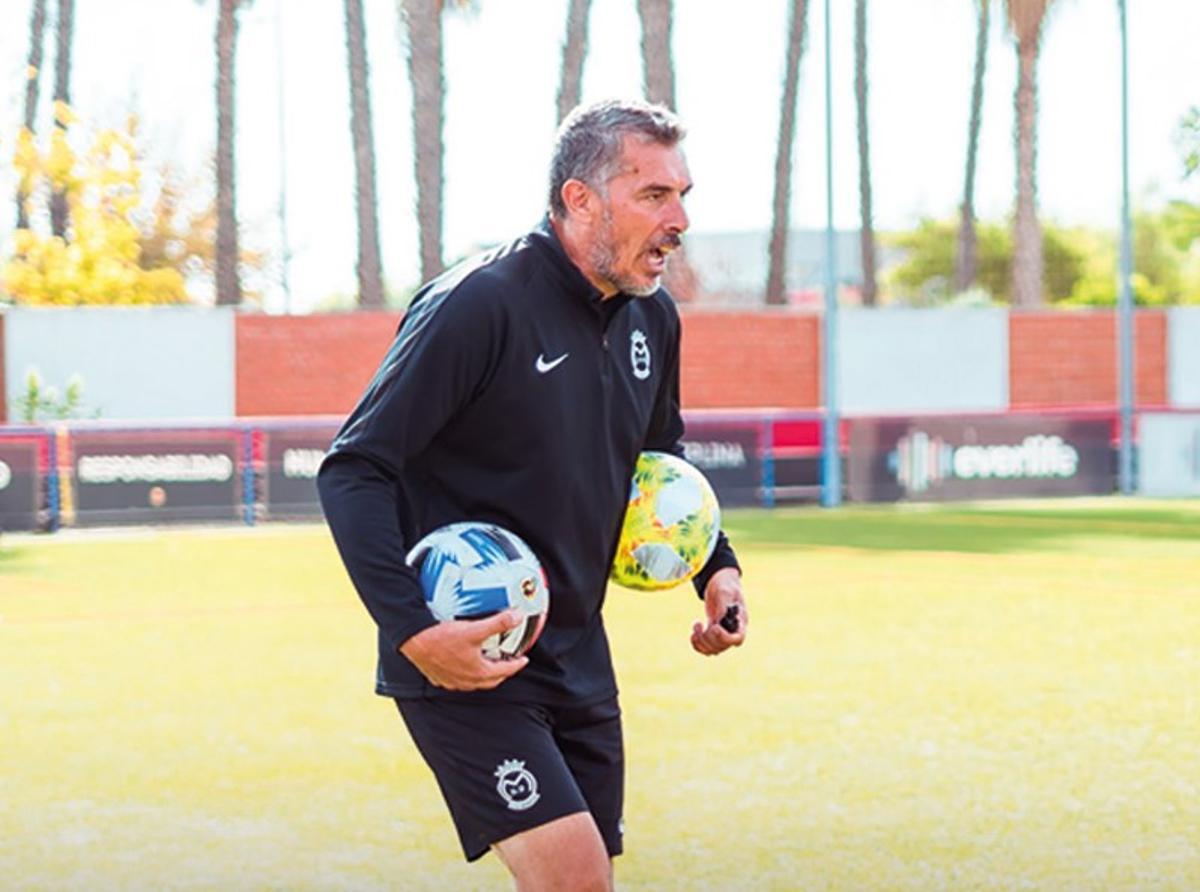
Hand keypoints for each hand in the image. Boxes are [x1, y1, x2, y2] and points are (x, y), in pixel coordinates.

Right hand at [399, 610, 529, 690]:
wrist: (415, 641)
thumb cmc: (442, 638)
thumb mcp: (474, 629)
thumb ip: (498, 623)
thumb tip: (517, 617)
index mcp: (478, 672)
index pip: (505, 671)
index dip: (517, 665)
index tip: (523, 660)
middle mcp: (466, 681)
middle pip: (491, 680)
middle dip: (502, 671)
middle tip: (508, 662)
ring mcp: (452, 681)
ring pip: (474, 681)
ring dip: (484, 674)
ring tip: (488, 662)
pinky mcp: (439, 678)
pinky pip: (457, 680)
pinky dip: (466, 674)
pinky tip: (464, 664)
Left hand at [691, 567, 747, 655]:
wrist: (719, 582)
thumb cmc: (725, 585)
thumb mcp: (725, 592)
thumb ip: (723, 606)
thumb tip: (719, 620)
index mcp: (740, 621)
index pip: (737, 639)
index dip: (724, 638)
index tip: (714, 627)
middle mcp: (733, 630)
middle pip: (722, 646)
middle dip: (708, 637)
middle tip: (700, 623)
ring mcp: (722, 633)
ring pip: (713, 650)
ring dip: (701, 641)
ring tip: (697, 624)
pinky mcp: (712, 633)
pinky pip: (705, 648)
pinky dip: (697, 644)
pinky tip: (694, 633)